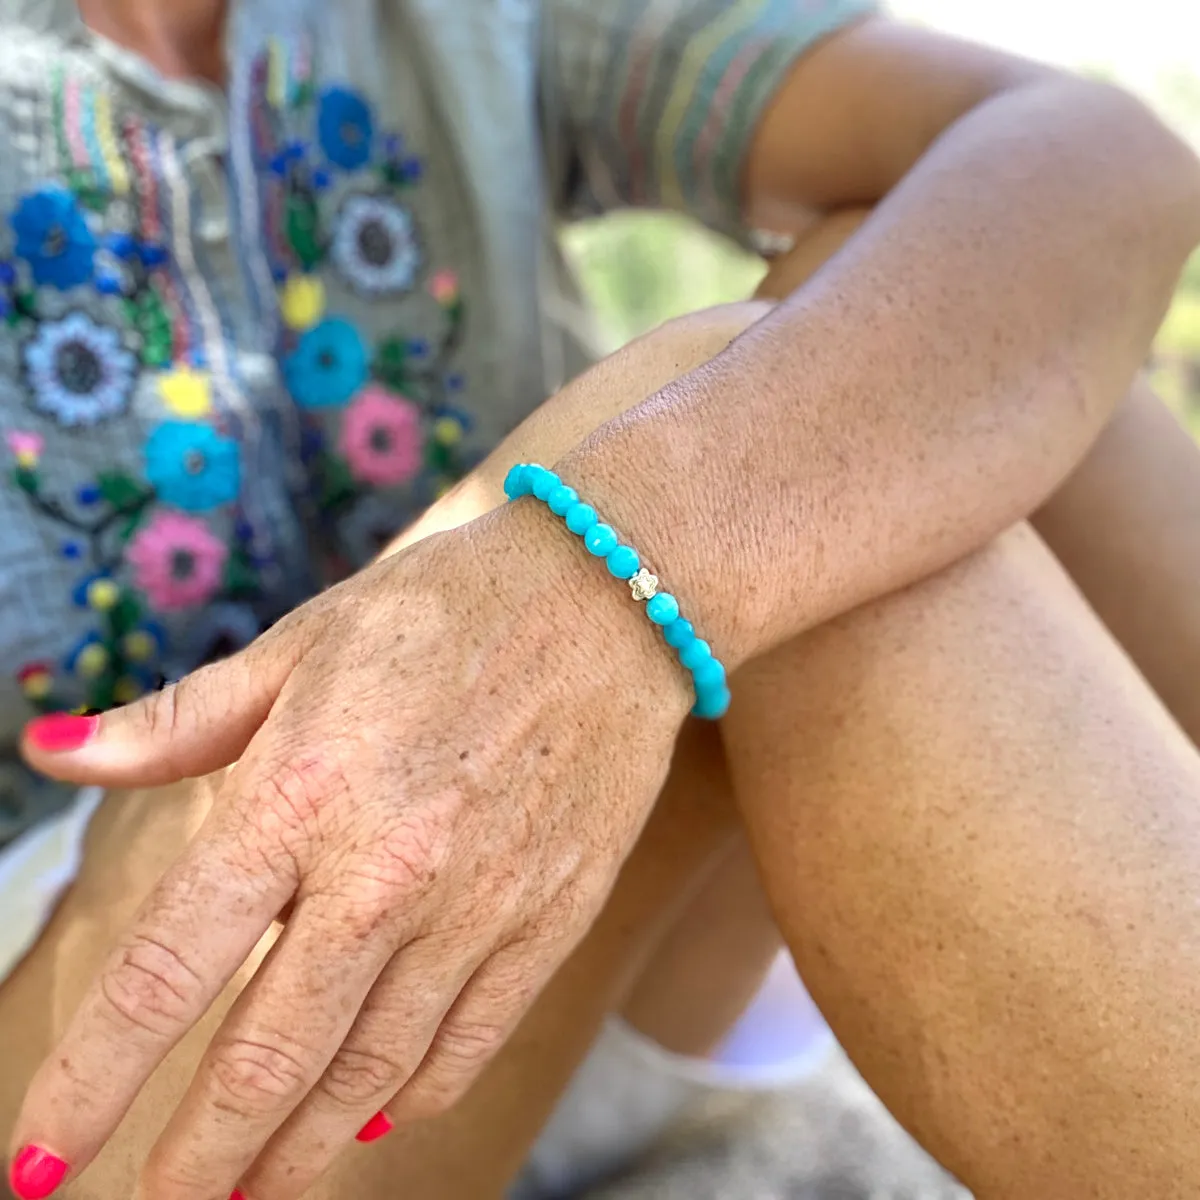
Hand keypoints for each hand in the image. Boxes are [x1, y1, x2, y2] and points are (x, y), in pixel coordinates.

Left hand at [12, 499, 688, 1199]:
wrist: (610, 596)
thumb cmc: (445, 607)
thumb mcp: (301, 643)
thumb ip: (176, 721)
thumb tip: (53, 750)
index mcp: (300, 792)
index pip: (168, 971)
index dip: (92, 1080)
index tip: (38, 1160)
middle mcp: (385, 869)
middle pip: (269, 1059)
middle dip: (198, 1160)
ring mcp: (479, 904)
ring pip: (371, 1073)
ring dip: (299, 1151)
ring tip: (252, 1192)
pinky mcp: (552, 915)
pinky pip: (470, 1037)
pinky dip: (413, 1097)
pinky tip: (376, 1121)